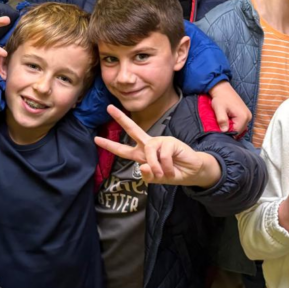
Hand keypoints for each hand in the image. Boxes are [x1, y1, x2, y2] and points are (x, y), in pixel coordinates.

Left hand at [94, 105, 221, 186]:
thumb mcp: (158, 179)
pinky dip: (166, 166)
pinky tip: (172, 168)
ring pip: (148, 152)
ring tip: (165, 174)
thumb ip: (148, 176)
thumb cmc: (174, 173)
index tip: (96, 139)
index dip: (110, 145)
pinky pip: (162, 156)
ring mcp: (159, 141)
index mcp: (143, 154)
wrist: (193, 172)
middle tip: (109, 108)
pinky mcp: (170, 141)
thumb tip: (142, 165)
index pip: (123, 149)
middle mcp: (149, 145)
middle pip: (132, 130)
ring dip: (156, 167)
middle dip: (120, 119)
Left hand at [209, 80, 250, 135]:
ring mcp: (248, 115)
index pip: (236, 132)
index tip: (220, 127)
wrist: (223, 89)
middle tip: (221, 123)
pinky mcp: (246, 114)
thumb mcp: (219, 108)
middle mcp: (248, 117)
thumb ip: (222, 120)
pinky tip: (228, 118)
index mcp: (243, 117)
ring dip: (231, 126)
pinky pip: (240, 123)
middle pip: (238, 131)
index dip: (227, 132)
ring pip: (239, 128)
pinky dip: (234, 123)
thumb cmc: (220, 98)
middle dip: (229, 129)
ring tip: (225, 119)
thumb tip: (224, 131)